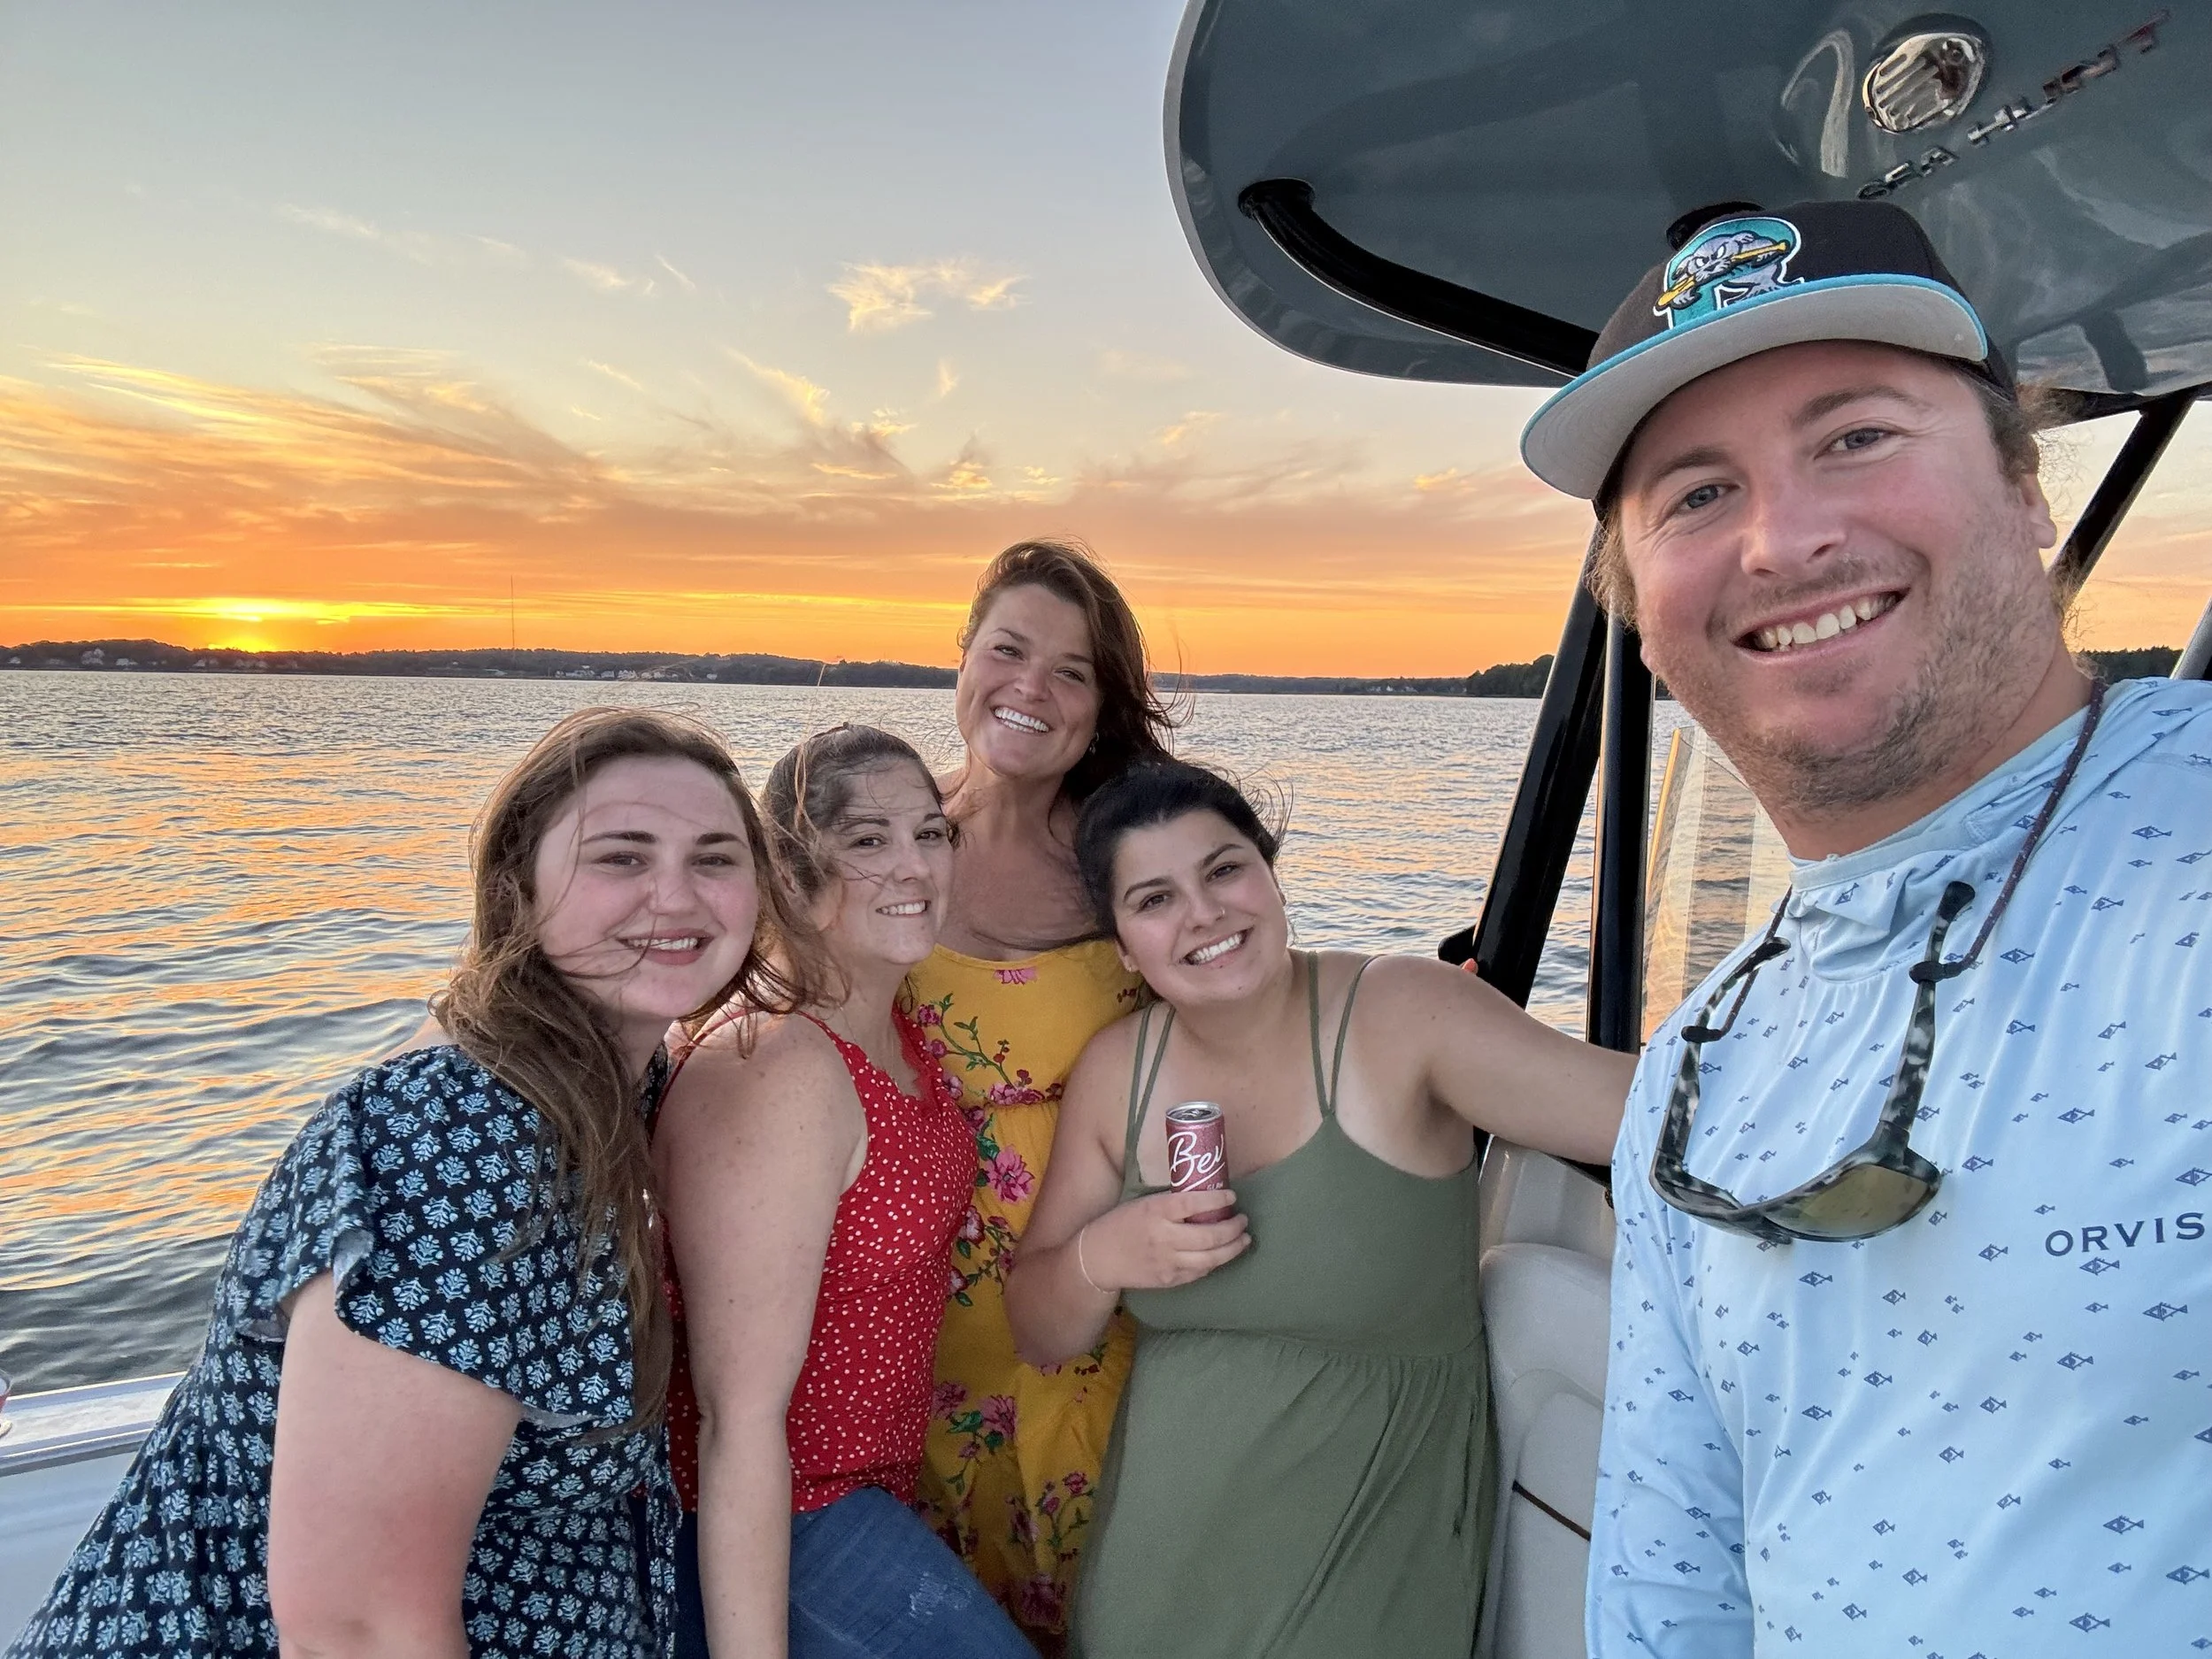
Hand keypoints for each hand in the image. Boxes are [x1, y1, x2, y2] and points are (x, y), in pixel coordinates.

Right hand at [1080, 1189, 1250, 1290]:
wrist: (1098, 1258)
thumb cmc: (1120, 1224)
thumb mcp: (1143, 1204)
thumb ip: (1171, 1203)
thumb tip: (1205, 1199)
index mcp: (1155, 1212)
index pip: (1193, 1204)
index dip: (1217, 1201)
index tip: (1232, 1197)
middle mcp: (1164, 1237)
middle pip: (1209, 1236)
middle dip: (1233, 1228)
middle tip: (1243, 1221)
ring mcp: (1167, 1262)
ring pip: (1210, 1259)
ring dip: (1232, 1249)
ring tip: (1244, 1239)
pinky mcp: (1169, 1280)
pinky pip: (1199, 1272)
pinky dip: (1214, 1263)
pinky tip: (1221, 1255)